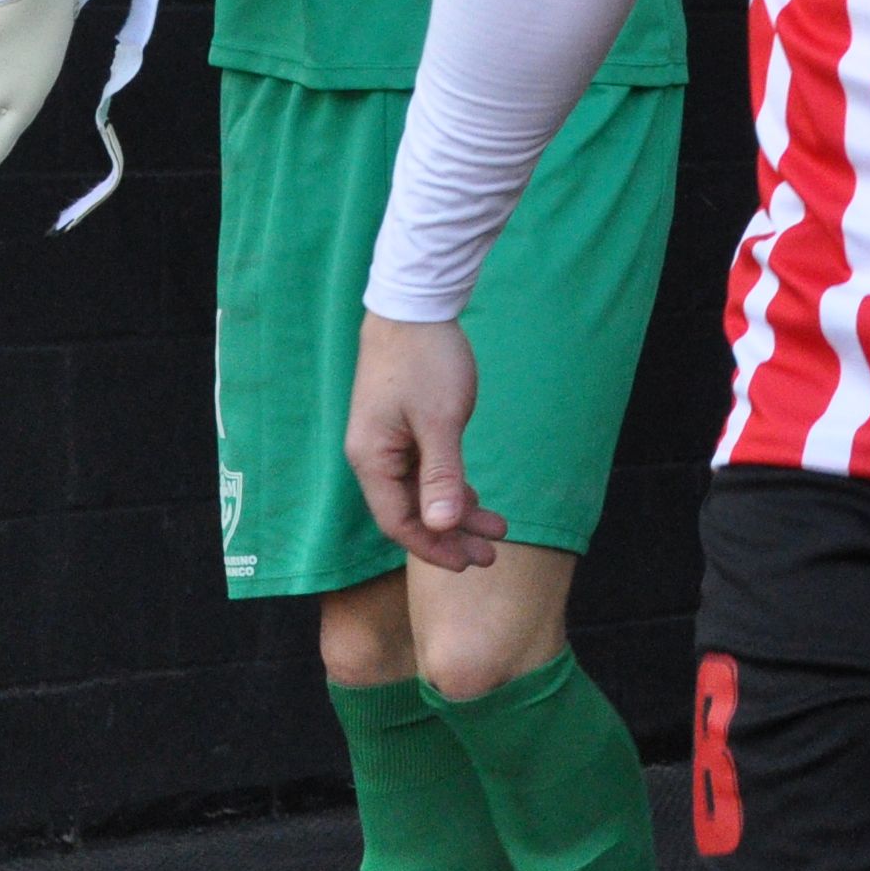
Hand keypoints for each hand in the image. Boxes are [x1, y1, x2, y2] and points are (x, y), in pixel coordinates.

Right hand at [348, 313, 510, 570]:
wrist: (414, 306)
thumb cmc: (426, 360)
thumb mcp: (441, 420)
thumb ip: (442, 475)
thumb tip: (444, 526)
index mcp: (372, 459)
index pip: (398, 522)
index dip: (433, 547)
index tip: (469, 563)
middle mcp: (373, 456)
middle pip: (410, 513)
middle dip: (451, 537)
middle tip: (492, 557)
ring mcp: (387, 442)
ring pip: (421, 493)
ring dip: (457, 513)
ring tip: (498, 530)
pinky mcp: (403, 429)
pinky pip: (424, 472)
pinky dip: (451, 488)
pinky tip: (476, 500)